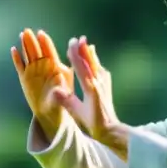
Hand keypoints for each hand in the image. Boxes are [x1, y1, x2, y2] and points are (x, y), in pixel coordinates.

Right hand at [10, 28, 73, 125]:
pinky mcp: (24, 78)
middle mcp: (43, 66)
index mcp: (55, 67)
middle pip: (37, 51)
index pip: (50, 52)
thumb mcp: (63, 95)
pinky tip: (13, 50)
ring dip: (25, 45)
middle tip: (28, 30)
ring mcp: (33, 71)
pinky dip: (17, 59)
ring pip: (28, 55)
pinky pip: (20, 66)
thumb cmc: (61, 101)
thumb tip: (60, 78)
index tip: (41, 34)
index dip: (45, 43)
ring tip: (22, 34)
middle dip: (33, 41)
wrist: (50, 112)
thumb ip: (61, 86)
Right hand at [58, 35, 127, 153]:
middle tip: (79, 38)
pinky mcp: (107, 86)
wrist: (110, 129)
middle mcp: (99, 83)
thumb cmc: (92, 122)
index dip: (76, 54)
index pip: (81, 67)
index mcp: (90, 88)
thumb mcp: (76, 112)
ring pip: (96, 64)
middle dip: (84, 50)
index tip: (71, 43)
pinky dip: (96, 62)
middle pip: (91, 62)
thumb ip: (66, 100)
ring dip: (90, 53)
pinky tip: (95, 58)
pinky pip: (101, 70)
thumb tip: (55, 91)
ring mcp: (104, 83)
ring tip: (86, 43)